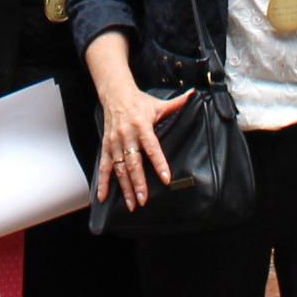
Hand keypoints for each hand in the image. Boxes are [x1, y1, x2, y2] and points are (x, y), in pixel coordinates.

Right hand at [93, 83, 187, 210]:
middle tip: (144, 199)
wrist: (114, 93)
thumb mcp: (158, 103)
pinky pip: (103, 166)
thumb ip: (177, 103)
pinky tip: (103, 197)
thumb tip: (194, 95)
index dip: (159, 163)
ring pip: (119, 168)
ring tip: (131, 203)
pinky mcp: (106, 146)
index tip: (165, 178)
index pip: (152, 147)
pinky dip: (102, 182)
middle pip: (133, 163)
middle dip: (138, 183)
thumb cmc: (138, 101)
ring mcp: (114, 142)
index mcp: (141, 126)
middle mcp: (127, 136)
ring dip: (125, 187)